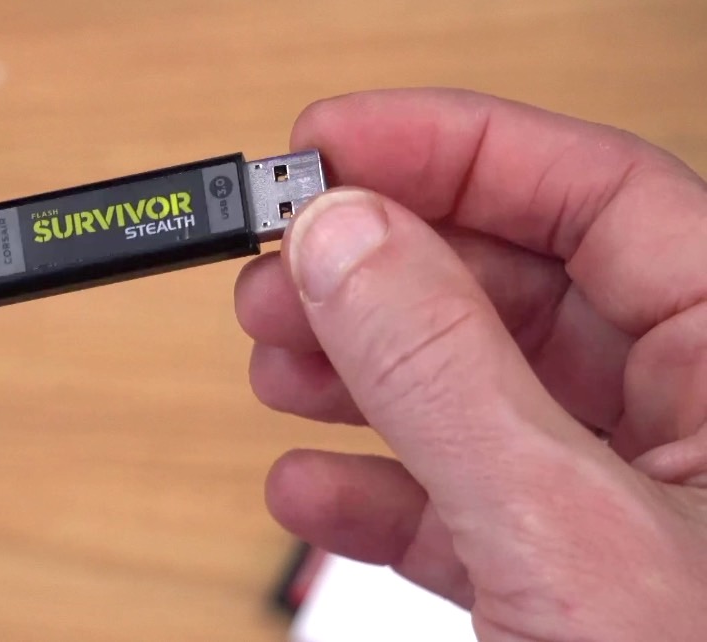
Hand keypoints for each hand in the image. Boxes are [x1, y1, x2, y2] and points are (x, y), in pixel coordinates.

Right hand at [236, 89, 706, 639]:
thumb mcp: (571, 536)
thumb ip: (446, 372)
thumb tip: (345, 239)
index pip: (597, 192)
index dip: (456, 147)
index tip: (333, 141)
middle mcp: (696, 420)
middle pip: (518, 282)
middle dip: (383, 263)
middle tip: (278, 259)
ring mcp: (628, 504)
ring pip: (476, 385)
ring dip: (359, 365)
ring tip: (273, 357)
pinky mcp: (570, 578)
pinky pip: (461, 495)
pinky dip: (375, 485)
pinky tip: (311, 482)